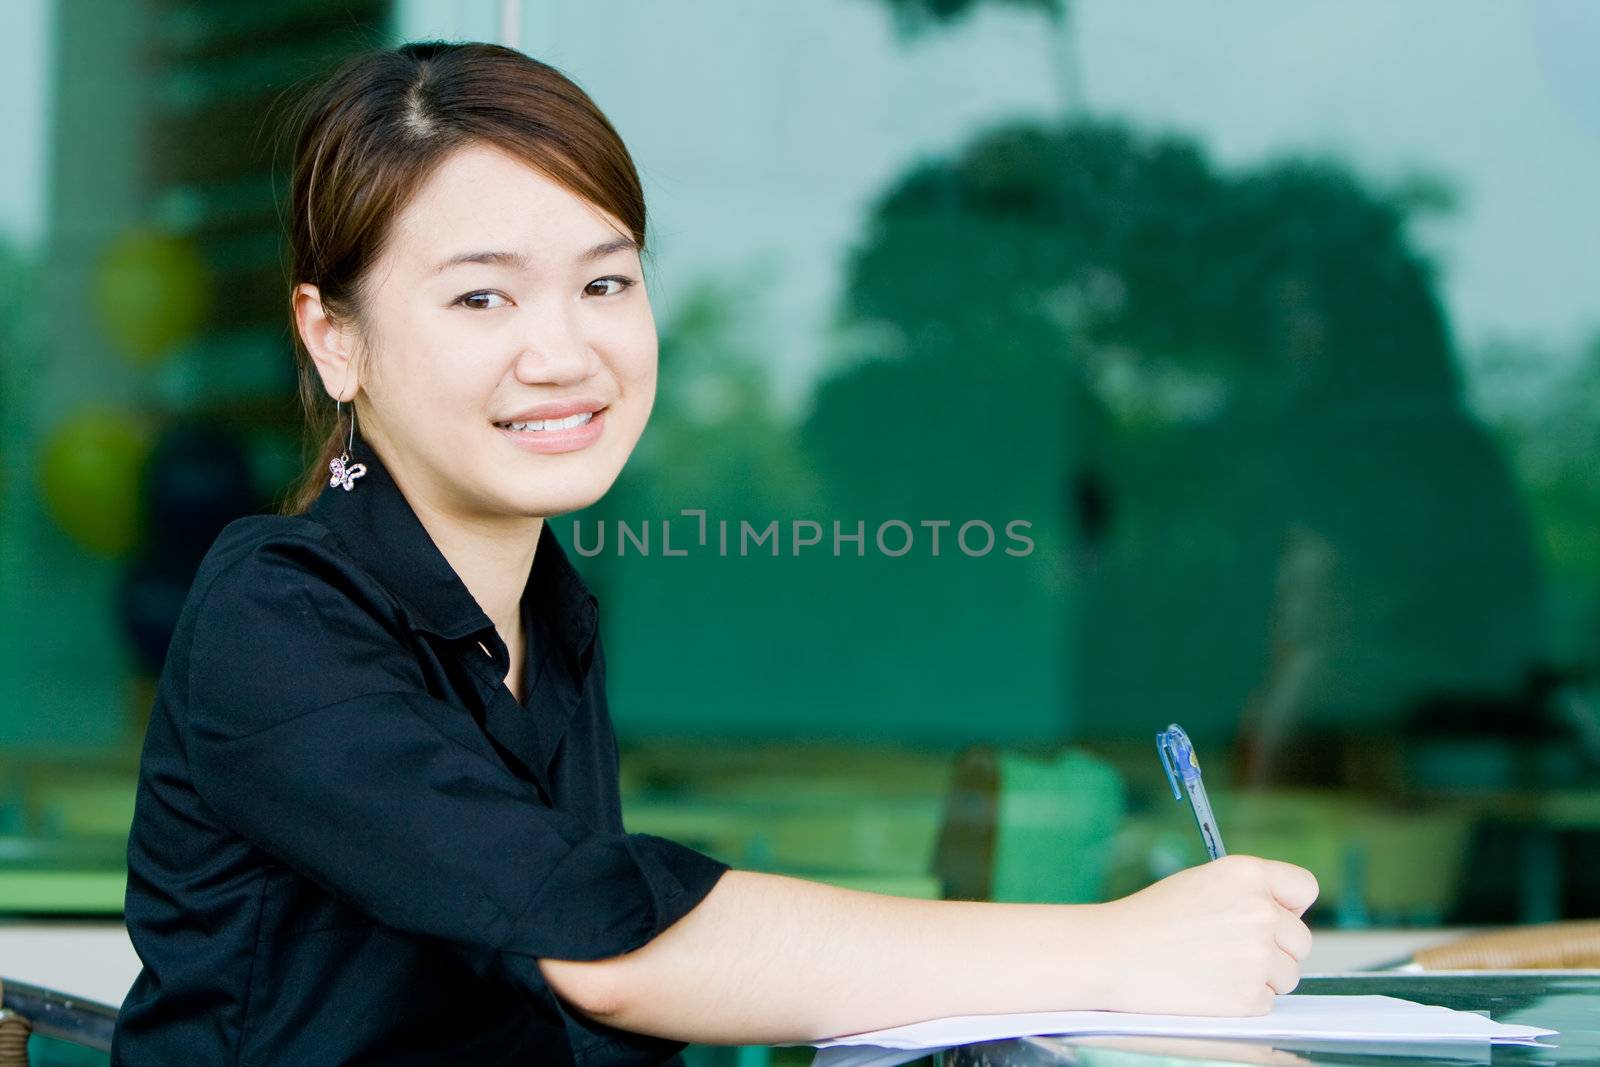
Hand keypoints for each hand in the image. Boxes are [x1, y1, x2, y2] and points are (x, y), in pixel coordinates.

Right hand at [1084, 854, 1317, 1016]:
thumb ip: (1248, 892)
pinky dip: (1242, 1000)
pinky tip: (1209, 985)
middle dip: (1275, 948)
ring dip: (1261, 976)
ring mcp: (1259, 955)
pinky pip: (1266, 1001)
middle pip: (1301, 939)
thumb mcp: (1202, 882)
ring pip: (1288, 974)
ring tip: (1215, 967)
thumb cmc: (1151, 918)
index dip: (1290, 906)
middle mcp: (1262, 911)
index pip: (1305, 888)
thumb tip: (1283, 916)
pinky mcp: (1250, 996)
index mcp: (1248, 874)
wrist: (1114, 954)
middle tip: (1231, 950)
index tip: (1275, 917)